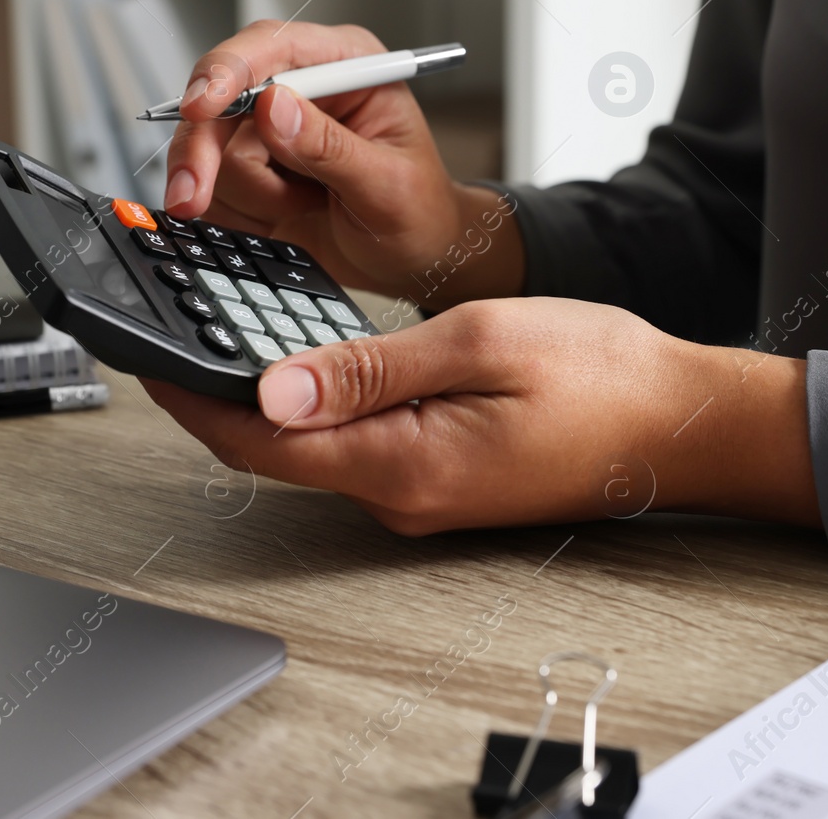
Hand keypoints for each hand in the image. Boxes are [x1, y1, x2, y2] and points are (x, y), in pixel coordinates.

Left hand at [142, 297, 819, 534]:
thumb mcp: (481, 343)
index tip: (143, 353)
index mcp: (405, 465)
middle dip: (217, 393)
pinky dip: (321, 405)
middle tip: (171, 330)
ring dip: (269, 396)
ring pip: (317, 446)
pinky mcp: (440, 481)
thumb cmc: (603, 377)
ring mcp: (422, 496)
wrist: (683, 425)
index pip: (262, 441)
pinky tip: (310, 365)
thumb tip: (275, 387)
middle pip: (278, 448)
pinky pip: (359, 446)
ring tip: (225, 334)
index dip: (192, 398)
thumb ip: (371, 369)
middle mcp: (403, 497)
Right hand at [162, 21, 523, 309]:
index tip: (201, 107)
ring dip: (251, 195)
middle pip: (219, 98)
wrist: (413, 259)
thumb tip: (274, 106)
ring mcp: (270, 130)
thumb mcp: (388, 184)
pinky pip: (213, 189)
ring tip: (302, 207)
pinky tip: (282, 221)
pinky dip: (241, 216)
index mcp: (346, 65)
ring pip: (212, 152)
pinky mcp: (251, 169)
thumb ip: (331, 147)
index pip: (272, 47)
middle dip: (204, 150)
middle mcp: (302, 88)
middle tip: (193, 195)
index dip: (227, 72)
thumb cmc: (419, 212)